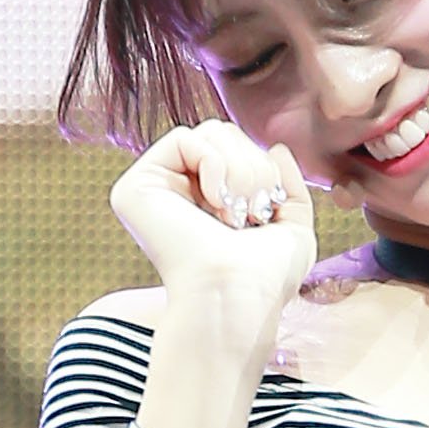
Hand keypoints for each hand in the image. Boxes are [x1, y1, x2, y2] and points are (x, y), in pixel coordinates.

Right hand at [108, 119, 317, 329]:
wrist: (238, 295)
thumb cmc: (266, 278)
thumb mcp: (293, 228)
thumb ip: (289, 185)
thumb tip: (276, 147)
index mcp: (205, 199)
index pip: (239, 147)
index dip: (263, 168)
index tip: (266, 212)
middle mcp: (176, 191)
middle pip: (225, 132)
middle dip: (254, 167)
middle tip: (251, 214)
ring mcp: (153, 189)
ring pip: (210, 132)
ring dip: (239, 170)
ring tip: (234, 214)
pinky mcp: (135, 188)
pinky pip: (185, 138)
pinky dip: (213, 165)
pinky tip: (214, 204)